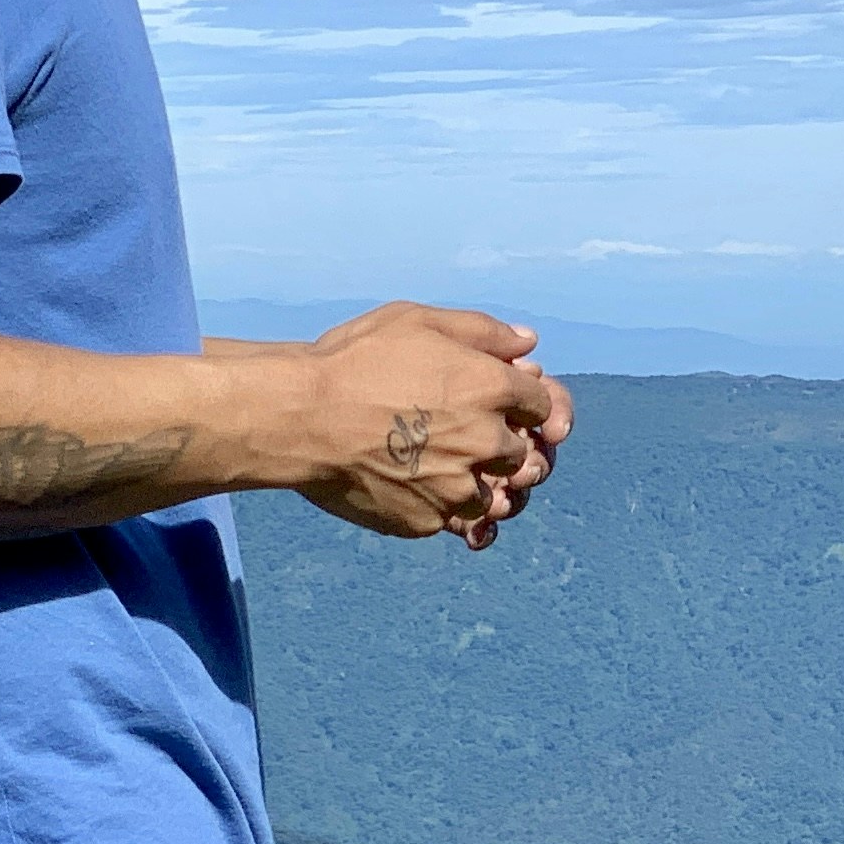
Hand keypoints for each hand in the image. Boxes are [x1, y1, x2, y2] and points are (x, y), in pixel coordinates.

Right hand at [277, 303, 561, 546]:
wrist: (298, 418)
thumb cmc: (352, 361)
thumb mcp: (415, 321)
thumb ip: (480, 331)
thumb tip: (526, 345)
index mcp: (491, 388)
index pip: (545, 406)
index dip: (526, 405)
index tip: (503, 406)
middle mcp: (486, 441)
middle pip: (524, 456)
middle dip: (503, 447)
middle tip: (465, 438)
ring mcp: (458, 487)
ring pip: (496, 497)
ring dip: (479, 485)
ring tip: (442, 470)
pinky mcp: (428, 520)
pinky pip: (455, 522)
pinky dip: (445, 510)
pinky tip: (416, 489)